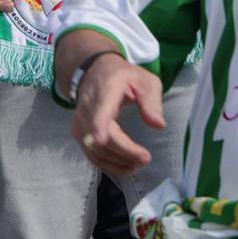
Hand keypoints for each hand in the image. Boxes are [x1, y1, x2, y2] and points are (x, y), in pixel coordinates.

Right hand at [69, 50, 163, 173]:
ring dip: (116, 162)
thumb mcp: (145, 80)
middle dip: (123, 152)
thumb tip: (158, 125)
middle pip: (100, 136)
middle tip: (146, 158)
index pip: (99, 109)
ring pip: (94, 149)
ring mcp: (80, 121)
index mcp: (106, 90)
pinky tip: (124, 167)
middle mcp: (88, 107)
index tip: (101, 138)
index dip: (97, 124)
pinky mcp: (78, 132)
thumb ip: (152, 101)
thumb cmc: (124, 77)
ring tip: (138, 164)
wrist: (94, 71)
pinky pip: (91, 154)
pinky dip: (108, 164)